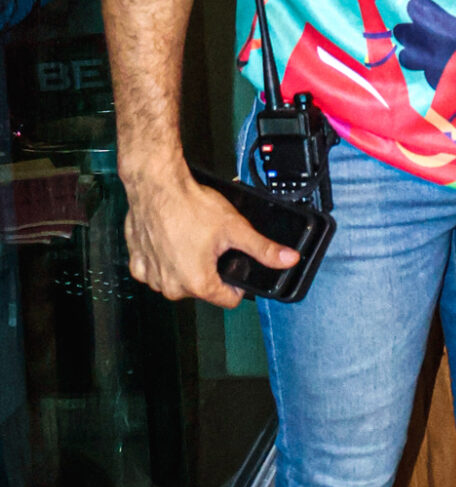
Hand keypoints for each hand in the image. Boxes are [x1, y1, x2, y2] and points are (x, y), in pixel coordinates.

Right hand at [124, 164, 298, 308]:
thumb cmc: (190, 205)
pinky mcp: (137, 265)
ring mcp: (151, 277)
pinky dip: (165, 260)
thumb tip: (287, 259)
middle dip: (211, 270)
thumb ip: (264, 249)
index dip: (238, 283)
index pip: (229, 300)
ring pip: (180, 281)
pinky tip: (171, 241)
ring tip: (190, 240)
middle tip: (210, 244)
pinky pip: (156, 271)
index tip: (234, 264)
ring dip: (187, 265)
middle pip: (203, 289)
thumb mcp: (236, 228)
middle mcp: (171, 286)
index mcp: (197, 283)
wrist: (157, 186)